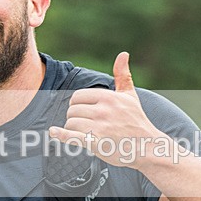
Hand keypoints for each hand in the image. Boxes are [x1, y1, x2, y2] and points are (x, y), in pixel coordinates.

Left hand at [48, 52, 163, 168]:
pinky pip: (72, 136)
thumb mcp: (130, 96)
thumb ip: (122, 75)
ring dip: (74, 130)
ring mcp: (99, 127)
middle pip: (72, 110)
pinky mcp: (96, 143)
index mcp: (108, 97)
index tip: (85, 111)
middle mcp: (103, 110)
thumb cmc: (137, 121)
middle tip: (88, 125)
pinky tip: (53, 132)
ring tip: (87, 133)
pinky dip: (61, 135)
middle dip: (76, 118)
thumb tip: (123, 54)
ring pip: (70, 124)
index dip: (77, 104)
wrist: (147, 147)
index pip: (77, 96)